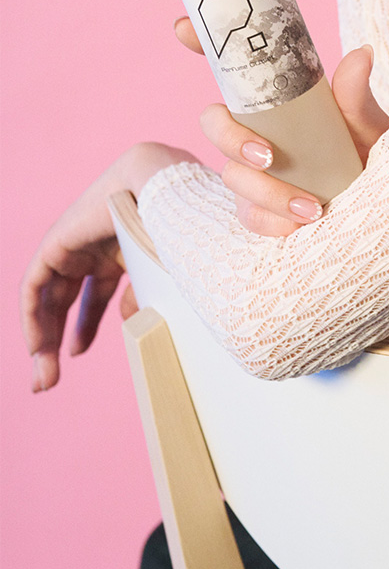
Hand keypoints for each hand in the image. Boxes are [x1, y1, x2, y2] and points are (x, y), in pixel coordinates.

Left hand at [21, 142, 198, 390]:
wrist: (165, 188)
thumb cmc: (176, 225)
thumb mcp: (160, 273)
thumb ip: (140, 295)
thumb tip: (127, 320)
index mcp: (120, 251)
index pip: (94, 294)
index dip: (84, 326)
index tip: (76, 355)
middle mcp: (93, 248)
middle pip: (67, 299)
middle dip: (58, 339)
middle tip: (49, 380)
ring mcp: (75, 244)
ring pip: (48, 296)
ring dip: (43, 335)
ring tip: (44, 373)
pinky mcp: (57, 241)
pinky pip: (34, 285)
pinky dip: (32, 316)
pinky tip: (38, 346)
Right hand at [175, 18, 388, 236]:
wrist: (382, 202)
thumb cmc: (366, 153)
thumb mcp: (367, 124)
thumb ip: (356, 96)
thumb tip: (361, 54)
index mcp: (277, 97)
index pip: (230, 67)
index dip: (200, 43)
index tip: (183, 26)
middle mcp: (257, 129)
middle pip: (214, 124)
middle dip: (230, 140)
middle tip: (267, 157)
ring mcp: (254, 169)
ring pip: (231, 175)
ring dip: (266, 192)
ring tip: (310, 207)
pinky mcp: (261, 208)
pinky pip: (248, 215)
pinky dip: (271, 220)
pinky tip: (297, 225)